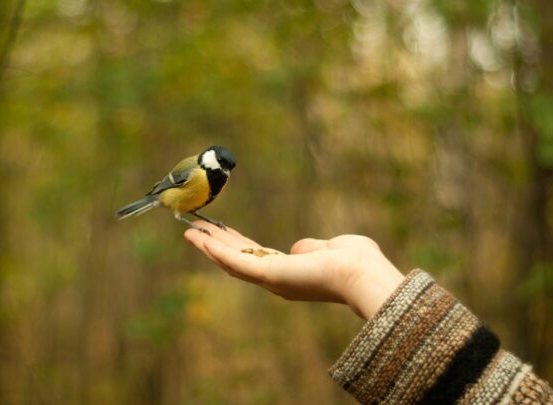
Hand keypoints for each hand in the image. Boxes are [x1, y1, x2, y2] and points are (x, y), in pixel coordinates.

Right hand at [184, 221, 405, 319]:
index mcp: (289, 273)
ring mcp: (270, 279)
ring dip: (209, 246)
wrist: (362, 273)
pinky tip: (200, 238)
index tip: (220, 233)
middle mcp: (276, 281)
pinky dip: (216, 250)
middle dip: (215, 245)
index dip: (235, 245)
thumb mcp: (329, 248)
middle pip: (237, 260)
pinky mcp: (269, 275)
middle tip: (195, 231)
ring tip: (189, 232)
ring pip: (231, 261)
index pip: (255, 257)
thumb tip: (299, 248)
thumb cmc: (356, 261)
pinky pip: (236, 261)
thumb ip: (312, 248)